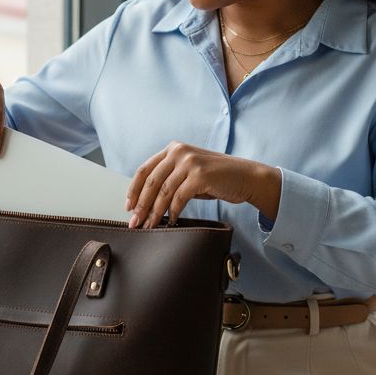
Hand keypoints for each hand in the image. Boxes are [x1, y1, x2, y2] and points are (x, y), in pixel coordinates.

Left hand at [126, 142, 281, 228]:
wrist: (246, 177)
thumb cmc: (218, 178)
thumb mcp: (190, 171)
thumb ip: (171, 177)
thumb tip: (146, 200)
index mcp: (173, 149)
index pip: (145, 169)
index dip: (134, 190)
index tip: (128, 207)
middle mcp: (179, 152)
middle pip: (151, 182)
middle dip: (141, 205)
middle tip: (134, 222)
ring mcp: (189, 162)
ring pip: (163, 192)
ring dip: (154, 212)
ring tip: (149, 226)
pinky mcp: (199, 175)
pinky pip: (178, 198)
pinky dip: (172, 212)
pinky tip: (170, 222)